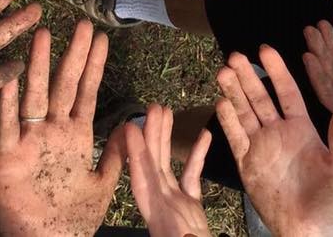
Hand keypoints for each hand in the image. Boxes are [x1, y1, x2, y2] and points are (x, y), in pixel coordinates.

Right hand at [0, 21, 124, 235]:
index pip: (86, 92)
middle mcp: (53, 131)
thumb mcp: (104, 184)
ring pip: (36, 95)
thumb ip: (116, 154)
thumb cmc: (74, 218)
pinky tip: (10, 77)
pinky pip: (8, 124)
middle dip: (73, 55)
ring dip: (39, 66)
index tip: (102, 38)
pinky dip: (8, 102)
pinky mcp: (8, 156)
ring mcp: (30, 140)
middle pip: (64, 85)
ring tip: (44, 35)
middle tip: (81, 24)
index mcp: (75, 136)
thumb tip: (132, 124)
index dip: (94, 66)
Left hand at [126, 105, 211, 236]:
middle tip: (152, 107)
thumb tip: (184, 229)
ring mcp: (174, 205)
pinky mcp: (190, 208)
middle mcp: (159, 206)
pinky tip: (203, 136)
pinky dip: (195, 156)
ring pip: (167, 165)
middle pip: (151, 165)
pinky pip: (191, 177)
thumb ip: (181, 234)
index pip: (141, 180)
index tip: (129, 129)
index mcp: (155, 216)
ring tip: (167, 111)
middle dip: (150, 135)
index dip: (135, 155)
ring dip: (166, 138)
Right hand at [216, 49, 332, 236]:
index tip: (264, 49)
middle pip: (259, 98)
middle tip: (234, 55)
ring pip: (243, 113)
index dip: (276, 71)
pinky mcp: (247, 163)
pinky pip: (235, 138)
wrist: (311, 228)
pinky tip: (221, 103)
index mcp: (302, 128)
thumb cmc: (332, 198)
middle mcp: (278, 132)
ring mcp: (261, 146)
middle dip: (247, 77)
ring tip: (223, 72)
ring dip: (233, 92)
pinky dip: (228, 121)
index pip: (286, 92)